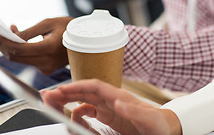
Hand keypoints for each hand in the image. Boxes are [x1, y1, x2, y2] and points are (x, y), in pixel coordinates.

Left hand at [0, 16, 72, 74]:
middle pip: (15, 58)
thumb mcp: (48, 23)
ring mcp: (46, 67)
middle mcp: (46, 62)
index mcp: (48, 49)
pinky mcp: (45, 68)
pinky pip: (26, 60)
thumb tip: (11, 37)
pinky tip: (14, 39)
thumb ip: (28, 32)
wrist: (84, 40)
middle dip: (0, 45)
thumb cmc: (69, 27)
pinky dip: (17, 51)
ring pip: (19, 60)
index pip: (18, 50)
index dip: (2, 42)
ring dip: (7, 47)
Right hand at [41, 79, 181, 134]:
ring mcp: (109, 107)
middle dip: (65, 92)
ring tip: (53, 103)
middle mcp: (111, 99)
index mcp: (118, 96)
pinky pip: (88, 111)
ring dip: (68, 100)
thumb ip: (133, 110)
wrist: (166, 128)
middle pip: (84, 91)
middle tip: (47, 95)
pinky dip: (78, 112)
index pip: (93, 87)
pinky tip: (73, 117)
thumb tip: (118, 102)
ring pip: (83, 100)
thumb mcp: (147, 119)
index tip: (60, 90)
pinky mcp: (109, 115)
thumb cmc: (158, 123)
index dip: (76, 86)